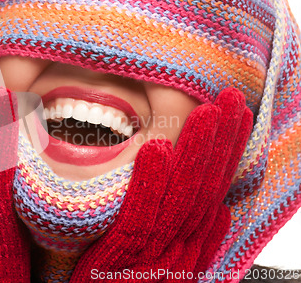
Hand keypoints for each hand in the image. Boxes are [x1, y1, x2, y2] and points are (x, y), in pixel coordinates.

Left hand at [70, 88, 252, 281]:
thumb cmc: (125, 281)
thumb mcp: (165, 259)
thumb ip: (192, 237)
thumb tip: (221, 213)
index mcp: (190, 243)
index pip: (215, 188)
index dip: (229, 151)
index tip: (238, 115)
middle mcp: (182, 247)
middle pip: (207, 188)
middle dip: (222, 142)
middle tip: (232, 100)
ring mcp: (158, 254)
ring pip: (183, 198)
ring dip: (196, 153)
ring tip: (205, 113)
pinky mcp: (127, 259)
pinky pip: (141, 218)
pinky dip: (152, 183)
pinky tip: (158, 149)